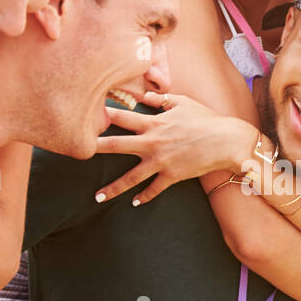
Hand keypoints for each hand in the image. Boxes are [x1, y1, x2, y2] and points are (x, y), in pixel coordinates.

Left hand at [93, 91, 258, 205]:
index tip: (86, 114)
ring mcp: (160, 161)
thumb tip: (145, 96)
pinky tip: (135, 203)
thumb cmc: (206, 118)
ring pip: (130, 177)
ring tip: (96, 197)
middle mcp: (152, 142)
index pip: (122, 117)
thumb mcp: (183, 103)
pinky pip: (154, 189)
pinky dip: (144, 197)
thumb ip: (161, 100)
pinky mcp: (171, 176)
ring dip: (112, 188)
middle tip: (74, 152)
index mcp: (153, 123)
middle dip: (93, 148)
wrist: (226, 140)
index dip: (104, 115)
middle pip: (115, 146)